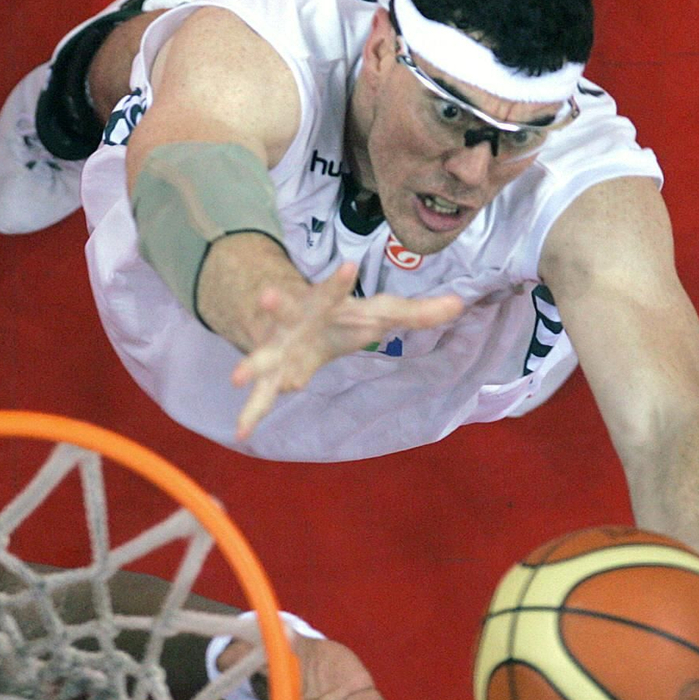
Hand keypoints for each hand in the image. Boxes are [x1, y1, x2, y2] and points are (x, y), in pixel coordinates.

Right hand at [230, 262, 463, 438]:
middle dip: (274, 304)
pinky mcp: (271, 374)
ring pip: (262, 355)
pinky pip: (261, 395)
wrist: (291, 323)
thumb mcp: (379, 312)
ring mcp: (278, 347)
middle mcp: (295, 320)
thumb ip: (417, 313)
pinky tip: (240, 433)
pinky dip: (251, 413)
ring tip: (237, 378)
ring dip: (251, 365)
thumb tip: (461, 303)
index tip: (347, 266)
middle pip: (285, 311)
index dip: (339, 281)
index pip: (334, 290)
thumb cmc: (341, 317)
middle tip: (266, 296)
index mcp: (324, 304)